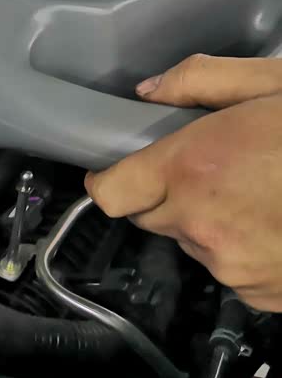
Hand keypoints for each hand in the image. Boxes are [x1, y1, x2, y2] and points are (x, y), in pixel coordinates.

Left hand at [85, 56, 281, 310]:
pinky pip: (232, 272)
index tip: (120, 168)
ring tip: (260, 193)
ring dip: (210, 223)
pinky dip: (245, 250)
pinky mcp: (266, 296)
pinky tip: (279, 222)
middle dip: (168, 195)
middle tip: (213, 168)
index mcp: (192, 169)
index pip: (111, 193)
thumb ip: (200, 81)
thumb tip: (148, 93)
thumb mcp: (270, 82)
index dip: (111, 178)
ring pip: (194, 244)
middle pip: (150, 218)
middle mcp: (203, 226)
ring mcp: (235, 269)